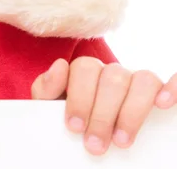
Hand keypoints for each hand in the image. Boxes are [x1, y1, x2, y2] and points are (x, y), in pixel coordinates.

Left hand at [32, 58, 176, 155]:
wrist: (86, 139)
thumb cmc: (73, 120)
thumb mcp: (52, 107)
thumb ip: (47, 88)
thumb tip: (59, 66)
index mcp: (87, 71)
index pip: (85, 68)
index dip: (80, 97)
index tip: (75, 127)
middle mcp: (114, 73)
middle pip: (112, 77)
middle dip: (102, 114)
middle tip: (95, 145)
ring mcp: (138, 82)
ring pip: (143, 79)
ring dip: (133, 111)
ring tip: (122, 141)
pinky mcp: (160, 93)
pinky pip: (169, 79)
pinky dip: (171, 86)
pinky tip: (164, 104)